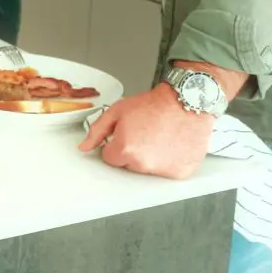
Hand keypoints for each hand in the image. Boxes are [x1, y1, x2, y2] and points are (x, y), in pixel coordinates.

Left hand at [78, 83, 210, 178]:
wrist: (186, 101)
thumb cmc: (155, 104)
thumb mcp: (118, 111)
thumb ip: (97, 130)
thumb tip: (85, 147)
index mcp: (125, 150)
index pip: (111, 157)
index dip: (118, 143)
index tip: (129, 133)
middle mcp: (143, 164)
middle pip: (130, 165)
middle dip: (135, 151)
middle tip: (147, 132)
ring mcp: (163, 170)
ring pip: (149, 169)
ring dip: (153, 157)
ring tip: (161, 136)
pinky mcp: (181, 172)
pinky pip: (169, 171)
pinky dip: (171, 161)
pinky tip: (173, 144)